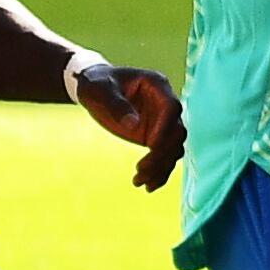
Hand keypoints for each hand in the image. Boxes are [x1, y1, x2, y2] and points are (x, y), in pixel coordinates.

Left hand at [72, 60, 184, 190]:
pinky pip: (164, 157)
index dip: (165, 127)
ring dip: (160, 167)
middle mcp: (165, 104)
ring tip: (139, 182)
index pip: (171, 108)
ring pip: (173, 148)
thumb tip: (133, 125)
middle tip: (140, 169)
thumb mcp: (99, 89)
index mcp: (157, 85)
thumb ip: (115, 104)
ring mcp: (162, 122)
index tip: (151, 146)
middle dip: (161, 154)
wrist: (94, 88)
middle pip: (176, 132)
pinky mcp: (155, 136)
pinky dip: (158, 172)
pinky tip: (146, 185)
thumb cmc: (96, 83)